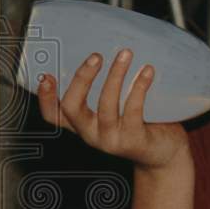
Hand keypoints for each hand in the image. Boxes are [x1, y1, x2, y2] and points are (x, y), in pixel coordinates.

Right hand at [37, 49, 189, 170]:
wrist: (164, 154)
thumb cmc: (140, 126)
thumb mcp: (116, 112)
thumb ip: (105, 93)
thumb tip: (102, 54)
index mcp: (83, 126)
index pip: (53, 115)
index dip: (45, 97)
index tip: (46, 75)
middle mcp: (92, 135)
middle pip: (72, 107)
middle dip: (82, 78)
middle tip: (96, 56)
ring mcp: (111, 140)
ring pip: (105, 104)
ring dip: (115, 75)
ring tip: (125, 54)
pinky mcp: (133, 140)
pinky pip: (133, 109)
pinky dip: (139, 86)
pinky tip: (147, 71)